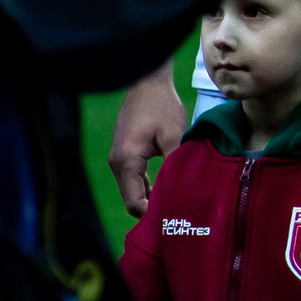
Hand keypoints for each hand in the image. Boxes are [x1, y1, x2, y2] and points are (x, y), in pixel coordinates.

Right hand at [109, 64, 187, 217]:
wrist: (148, 82)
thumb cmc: (162, 106)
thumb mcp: (174, 136)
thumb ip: (176, 166)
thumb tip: (183, 193)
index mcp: (126, 162)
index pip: (135, 203)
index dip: (154, 214)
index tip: (177, 218)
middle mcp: (117, 164)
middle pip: (133, 200)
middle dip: (154, 208)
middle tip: (181, 214)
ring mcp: (119, 160)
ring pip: (134, 190)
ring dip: (153, 197)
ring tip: (178, 204)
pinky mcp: (126, 155)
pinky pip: (136, 179)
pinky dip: (149, 186)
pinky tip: (169, 188)